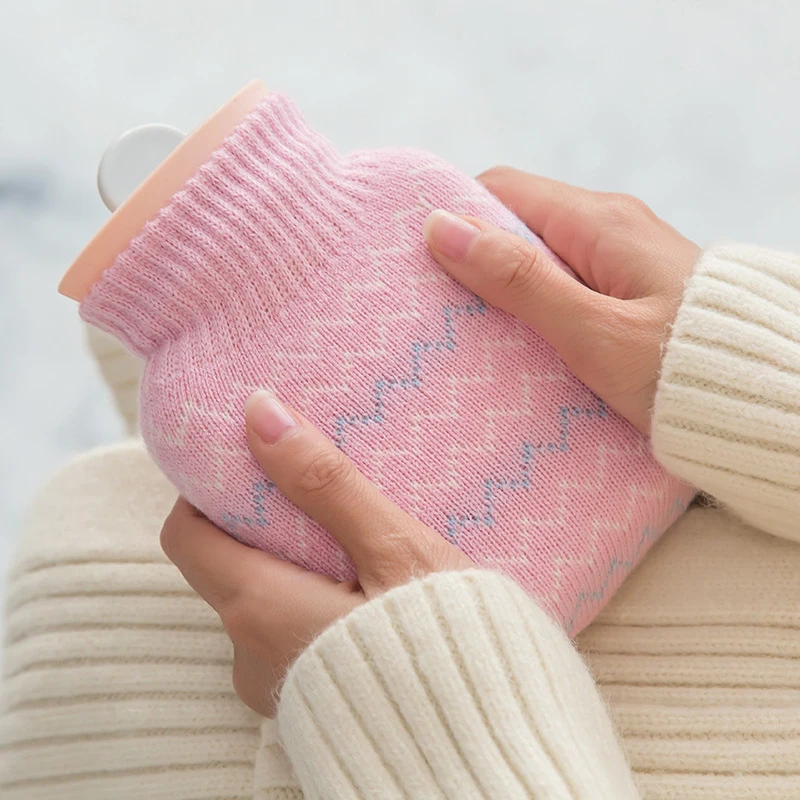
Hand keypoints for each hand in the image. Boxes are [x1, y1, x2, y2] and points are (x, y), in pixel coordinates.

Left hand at [160, 391, 471, 715]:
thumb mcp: (394, 550)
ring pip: (258, 600)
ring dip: (291, 563)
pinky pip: (287, 633)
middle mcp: (250, 654)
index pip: (186, 534)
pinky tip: (363, 586)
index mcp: (259, 609)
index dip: (208, 490)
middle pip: (223, 564)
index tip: (254, 462)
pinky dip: (309, 599)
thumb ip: (324, 482)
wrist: (489, 748)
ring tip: (350, 534)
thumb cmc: (451, 646)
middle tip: (316, 489)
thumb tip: (260, 412)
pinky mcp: (307, 698)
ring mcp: (277, 683)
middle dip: (260, 521)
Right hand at [423, 168, 699, 433]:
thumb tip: (442, 227)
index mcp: (598, 223)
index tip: (423, 262)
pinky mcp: (630, 293)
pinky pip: (567, 286)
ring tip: (475, 334)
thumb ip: (519, 281)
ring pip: (540, 259)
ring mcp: (622, 260)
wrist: (766, 402)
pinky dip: (537, 309)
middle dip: (476, 260)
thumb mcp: (592, 331)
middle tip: (443, 309)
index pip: (503, 190)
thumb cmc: (683, 371)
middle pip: (519, 225)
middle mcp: (610, 229)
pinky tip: (523, 346)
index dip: (457, 217)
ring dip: (506, 290)